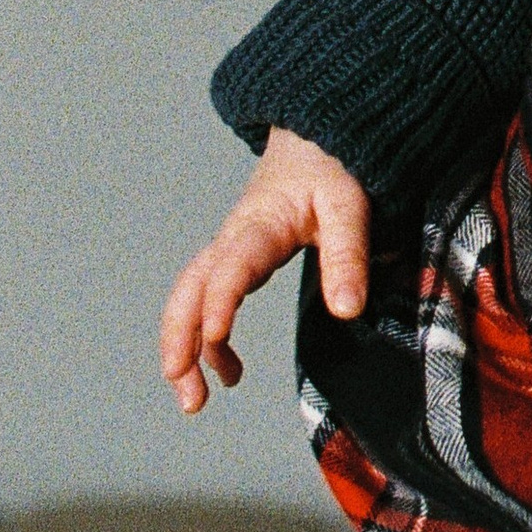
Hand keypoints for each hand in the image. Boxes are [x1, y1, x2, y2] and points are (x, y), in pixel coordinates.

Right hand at [162, 128, 371, 411]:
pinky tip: (227, 367)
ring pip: (190, 298)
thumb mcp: (350, 206)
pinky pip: (208, 297)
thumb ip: (347, 256)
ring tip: (198, 398)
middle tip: (190, 398)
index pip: (232, 268)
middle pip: (190, 292)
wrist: (316, 132)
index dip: (220, 302)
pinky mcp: (238, 255)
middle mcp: (233, 239)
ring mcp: (230, 247)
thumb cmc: (334, 166)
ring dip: (185, 348)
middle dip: (181, 344)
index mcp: (259, 225)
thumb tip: (347, 312)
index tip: (215, 338)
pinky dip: (207, 335)